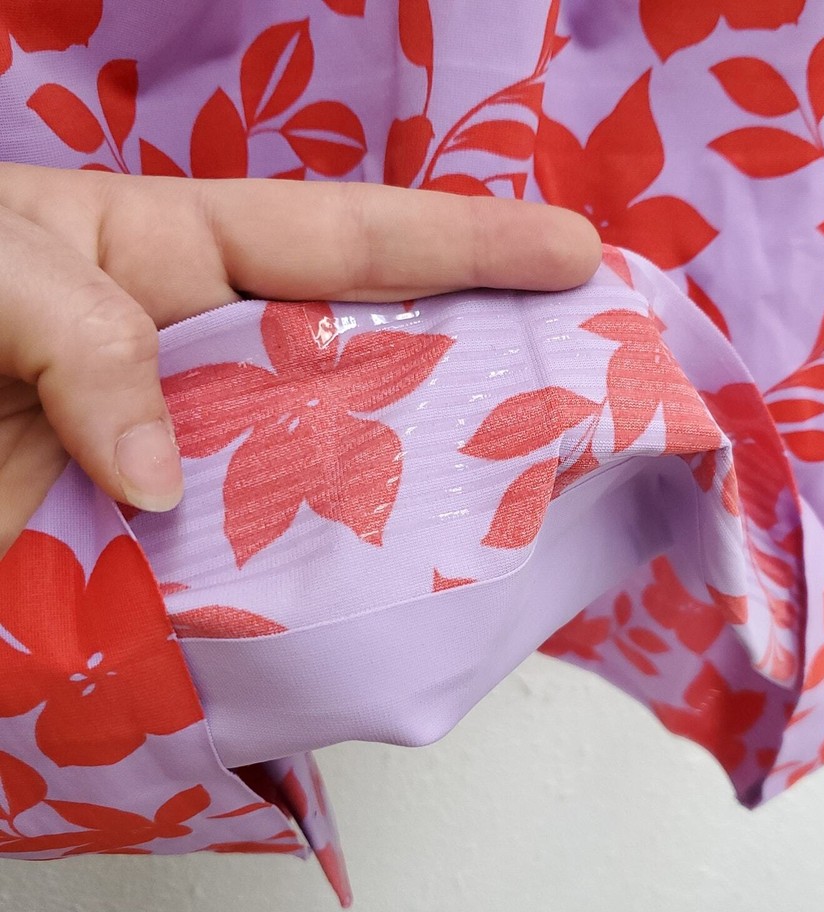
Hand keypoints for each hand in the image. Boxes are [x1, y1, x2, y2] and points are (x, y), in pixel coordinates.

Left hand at [0, 163, 599, 557]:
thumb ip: (78, 329)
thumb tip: (164, 469)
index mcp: (166, 261)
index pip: (345, 241)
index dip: (464, 247)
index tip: (571, 253)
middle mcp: (200, 364)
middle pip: (368, 355)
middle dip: (480, 357)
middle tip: (588, 374)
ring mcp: (188, 467)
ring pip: (327, 470)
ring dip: (412, 487)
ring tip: (524, 492)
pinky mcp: (154, 558)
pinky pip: (256, 567)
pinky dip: (313, 587)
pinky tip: (380, 600)